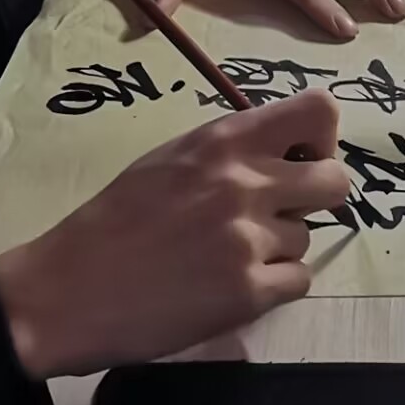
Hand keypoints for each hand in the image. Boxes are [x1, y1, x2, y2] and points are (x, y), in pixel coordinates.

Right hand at [0, 91, 349, 377]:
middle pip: (336, 180)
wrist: (68, 290)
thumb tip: (285, 151)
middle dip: (316, 198)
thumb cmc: (115, 219)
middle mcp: (245, 182)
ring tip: (228, 256)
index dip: (322, 137)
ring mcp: (249, 239)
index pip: (318, 111)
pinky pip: (299, 281)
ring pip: (308, 237)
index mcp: (224, 140)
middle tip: (279, 213)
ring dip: (280, 248)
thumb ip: (229, 150)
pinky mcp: (248, 293)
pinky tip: (231, 285)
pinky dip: (273, 287)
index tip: (301, 158)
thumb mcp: (171, 158)